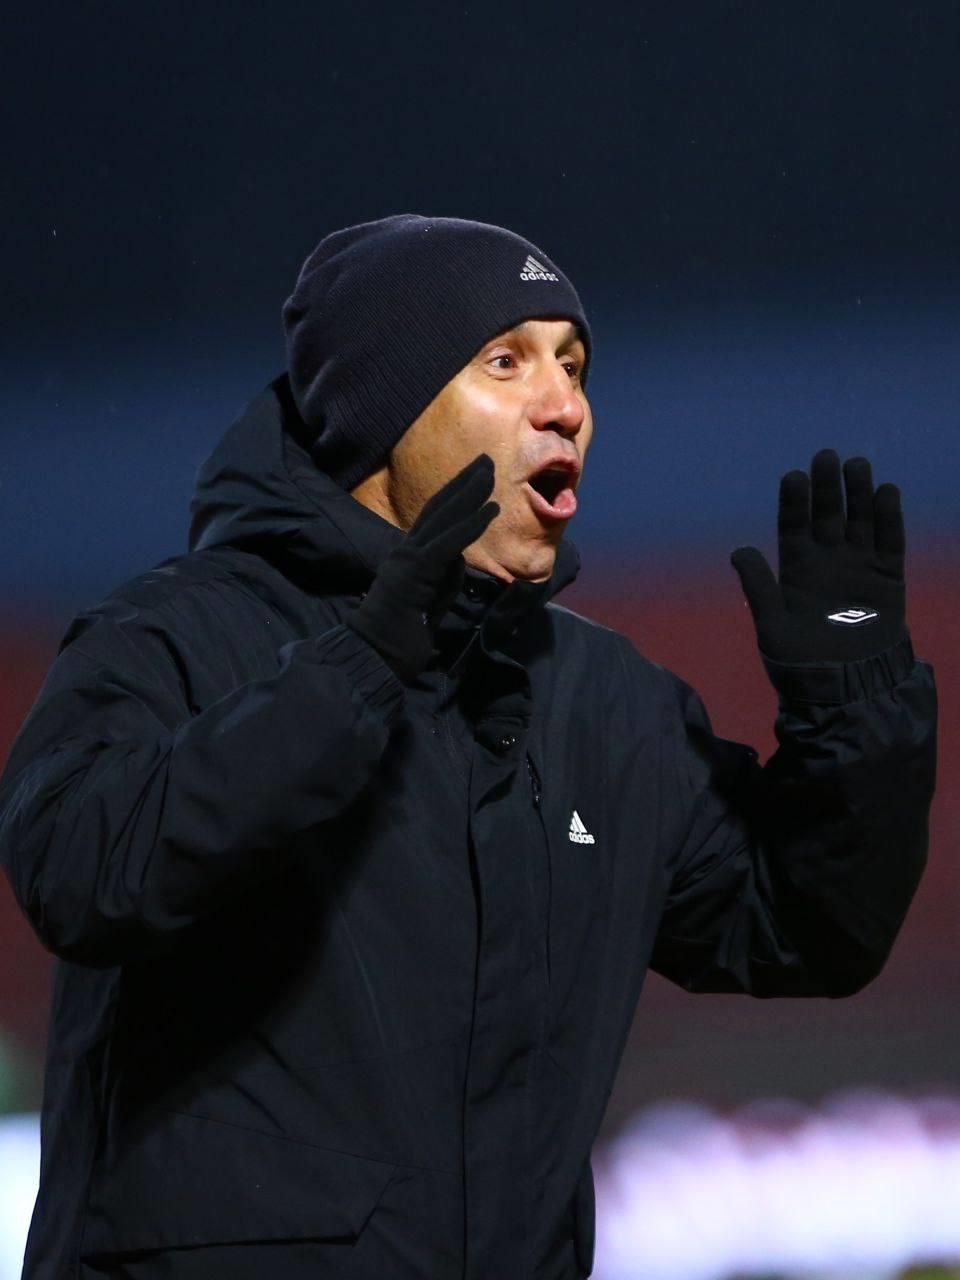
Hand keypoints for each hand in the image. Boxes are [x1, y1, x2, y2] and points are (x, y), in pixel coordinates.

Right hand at [345, 454, 499, 682]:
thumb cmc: (400, 638)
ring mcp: (407, 558)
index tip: (477, 479)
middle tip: (486, 460)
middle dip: (464, 483)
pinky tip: (489, 510)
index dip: (456, 496)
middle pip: (438, 508)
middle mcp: (404, 550)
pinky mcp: (415, 572)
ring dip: (469, 494)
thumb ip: (444, 578)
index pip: (433, 519)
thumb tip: (459, 557)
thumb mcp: (430, 602)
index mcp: (406, 557)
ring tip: (490, 472)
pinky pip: (447, 543)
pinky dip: (469, 525)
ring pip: (443, 518)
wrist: (375, 656)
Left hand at [730, 449, 906, 662]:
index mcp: (796, 569)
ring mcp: (858, 566)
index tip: (792, 476)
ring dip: (858, 494)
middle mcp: (827, 560)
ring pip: (859, 521)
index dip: (793, 501)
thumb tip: (738, 550)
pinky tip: (886, 492)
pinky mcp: (887, 577)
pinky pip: (890, 542)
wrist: (845, 687)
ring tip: (856, 465)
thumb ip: (759, 588)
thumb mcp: (772, 626)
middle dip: (826, 487)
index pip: (793, 526)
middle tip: (825, 456)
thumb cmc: (800, 660)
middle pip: (826, 515)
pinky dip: (889, 518)